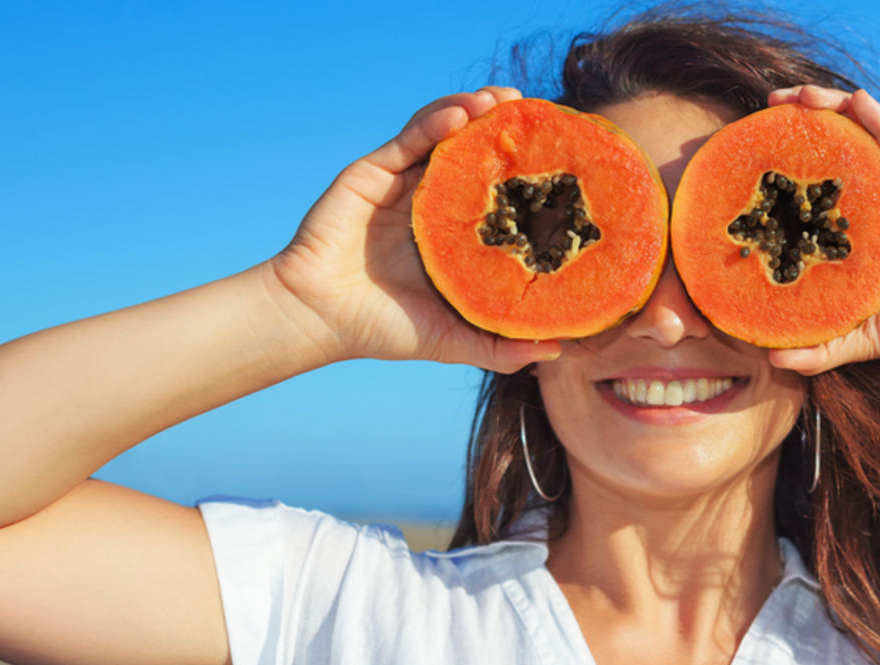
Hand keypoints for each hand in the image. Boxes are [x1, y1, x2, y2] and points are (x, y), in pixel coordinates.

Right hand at [267, 87, 560, 371]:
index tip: (560, 158)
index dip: (526, 174)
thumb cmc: (384, 329)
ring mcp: (406, 183)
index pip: (498, 194)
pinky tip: (460, 114)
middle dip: (505, 129)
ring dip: (475, 111)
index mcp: (456, 234)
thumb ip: (501, 347)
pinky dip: (435, 121)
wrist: (319, 317)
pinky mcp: (375, 171)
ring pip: (445, 135)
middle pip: (475, 154)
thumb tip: (557, 349)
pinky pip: (410, 139)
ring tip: (504, 100)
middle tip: (536, 113)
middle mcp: (434, 202)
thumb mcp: (454, 340)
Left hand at [764, 86, 879, 373]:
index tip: (745, 159)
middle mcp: (876, 199)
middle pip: (832, 149)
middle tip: (764, 108)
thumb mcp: (865, 336)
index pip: (813, 190)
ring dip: (827, 107)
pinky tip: (854, 99)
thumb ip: (822, 348)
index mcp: (856, 229)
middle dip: (797, 124)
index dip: (783, 169)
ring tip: (795, 97)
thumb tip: (772, 361)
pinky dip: (875, 119)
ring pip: (860, 134)